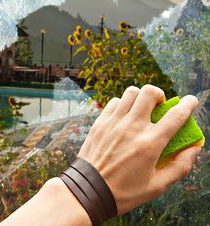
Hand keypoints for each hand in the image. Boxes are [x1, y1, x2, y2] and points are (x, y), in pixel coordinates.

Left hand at [78, 84, 200, 214]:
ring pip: (131, 92)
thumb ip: (180, 166)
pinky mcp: (101, 121)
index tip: (192, 100)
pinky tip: (124, 116)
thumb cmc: (125, 191)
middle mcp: (133, 127)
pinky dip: (123, 104)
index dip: (188, 105)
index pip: (176, 116)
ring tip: (142, 109)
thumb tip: (194, 148)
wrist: (89, 190)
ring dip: (141, 97)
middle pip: (150, 93)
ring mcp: (115, 122)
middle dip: (160, 95)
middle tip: (159, 107)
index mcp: (150, 143)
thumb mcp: (157, 186)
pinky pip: (115, 101)